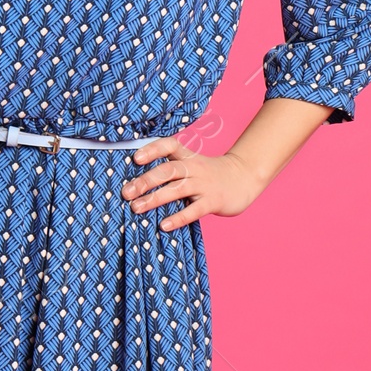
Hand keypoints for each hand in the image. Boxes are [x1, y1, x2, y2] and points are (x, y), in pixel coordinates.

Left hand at [121, 137, 264, 229]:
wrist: (244, 178)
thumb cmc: (209, 174)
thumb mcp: (192, 164)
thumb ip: (170, 169)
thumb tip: (136, 184)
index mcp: (187, 156)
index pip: (169, 146)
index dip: (152, 150)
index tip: (135, 158)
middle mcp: (194, 168)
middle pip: (168, 170)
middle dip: (145, 180)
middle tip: (126, 192)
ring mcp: (204, 185)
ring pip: (177, 189)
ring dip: (155, 198)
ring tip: (136, 208)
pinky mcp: (213, 201)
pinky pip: (194, 210)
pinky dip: (178, 218)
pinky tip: (163, 225)